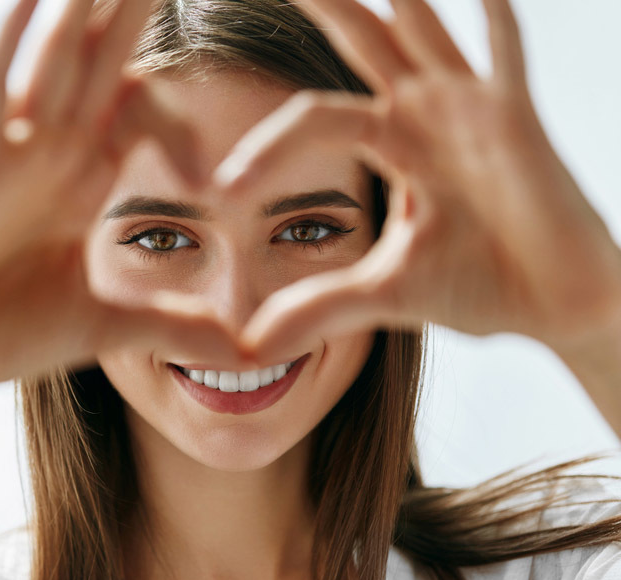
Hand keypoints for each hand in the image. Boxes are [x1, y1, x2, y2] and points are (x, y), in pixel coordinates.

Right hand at [0, 0, 248, 393]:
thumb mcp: (103, 328)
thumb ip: (172, 328)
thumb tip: (247, 355)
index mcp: (81, 182)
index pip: (138, 114)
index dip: (178, 118)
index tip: (214, 147)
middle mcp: (52, 154)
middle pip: (103, 65)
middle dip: (134, 13)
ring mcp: (13, 154)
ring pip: (58, 61)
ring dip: (86, 10)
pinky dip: (13, 46)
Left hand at [213, 0, 620, 365]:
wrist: (557, 308)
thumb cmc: (481, 286)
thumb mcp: (383, 294)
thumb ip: (318, 308)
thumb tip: (249, 347)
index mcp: (392, 142)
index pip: (311, 119)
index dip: (265, 149)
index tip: (221, 190)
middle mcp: (426, 113)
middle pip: (361, 41)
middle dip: (323, 4)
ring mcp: (473, 110)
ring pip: (422, 31)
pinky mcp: (519, 123)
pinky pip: (506, 60)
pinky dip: (496, 24)